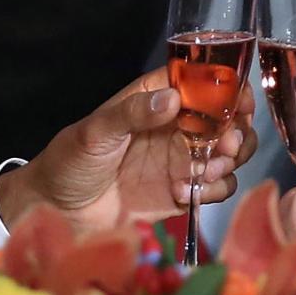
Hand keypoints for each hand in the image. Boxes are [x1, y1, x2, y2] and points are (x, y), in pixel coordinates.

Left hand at [0, 70, 257, 238]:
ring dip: (228, 162)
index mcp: (155, 100)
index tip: (240, 104)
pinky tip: (183, 193)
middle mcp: (175, 127)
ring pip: (229, 154)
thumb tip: (172, 99)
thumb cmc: (68, 162)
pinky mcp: (183, 192)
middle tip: (225, 147)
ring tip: (207, 172)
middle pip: (227, 120)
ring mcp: (182, 160)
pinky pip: (216, 187)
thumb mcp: (95, 132)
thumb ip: (133, 114)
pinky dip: (211, 190)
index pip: (203, 83)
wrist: (56, 211)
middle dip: (236, 132)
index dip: (229, 88)